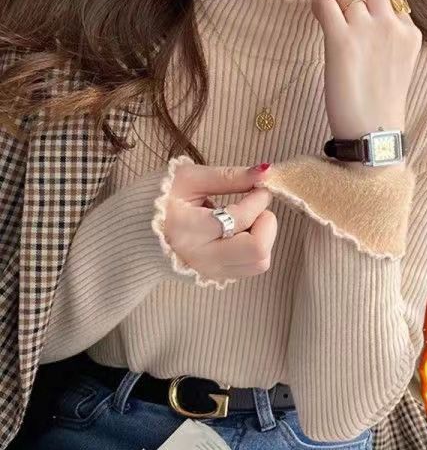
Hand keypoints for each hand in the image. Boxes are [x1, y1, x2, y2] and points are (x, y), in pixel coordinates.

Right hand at [163, 162, 276, 285]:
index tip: (258, 187)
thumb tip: (265, 172)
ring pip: (260, 263)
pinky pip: (251, 267)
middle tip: (254, 207)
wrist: (137, 233)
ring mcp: (210, 272)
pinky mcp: (216, 278)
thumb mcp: (190, 179)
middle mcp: (202, 258)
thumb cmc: (162, 200)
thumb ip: (229, 176)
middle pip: (258, 250)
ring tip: (245, 220)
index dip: (259, 198)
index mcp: (190, 230)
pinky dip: (255, 248)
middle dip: (266, 222)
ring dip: (263, 237)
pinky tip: (237, 232)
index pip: (242, 217)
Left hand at [310, 0, 421, 140]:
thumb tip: (367, 15)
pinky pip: (323, 2)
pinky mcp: (342, 41)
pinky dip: (316, 7)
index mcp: (409, 30)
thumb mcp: (399, 64)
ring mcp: (367, 30)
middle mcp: (391, 24)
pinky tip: (318, 21)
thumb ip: (390, 36)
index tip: (356, 12)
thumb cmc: (380, 104)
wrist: (373, 133)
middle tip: (337, 2)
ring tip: (328, 17)